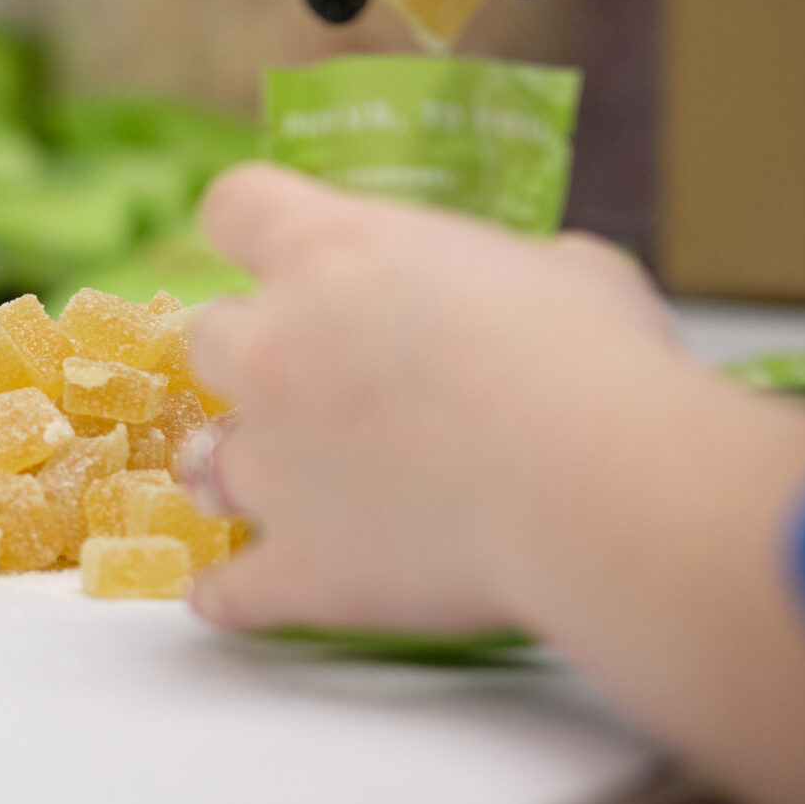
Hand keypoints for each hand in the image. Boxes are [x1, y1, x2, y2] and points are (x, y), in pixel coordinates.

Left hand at [186, 164, 680, 632]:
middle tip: (314, 380)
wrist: (599, 491)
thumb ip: (511, 275)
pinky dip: (232, 594)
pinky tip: (228, 596)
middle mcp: (273, 351)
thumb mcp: (572, 273)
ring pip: (205, 462)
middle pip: (208, 340)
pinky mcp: (298, 567)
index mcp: (331, 254)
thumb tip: (531, 290)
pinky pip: (230, 590)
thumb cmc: (599, 364)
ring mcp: (273, 465)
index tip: (281, 253)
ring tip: (286, 485)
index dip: (256, 231)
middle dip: (253, 357)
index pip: (238, 207)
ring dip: (241, 469)